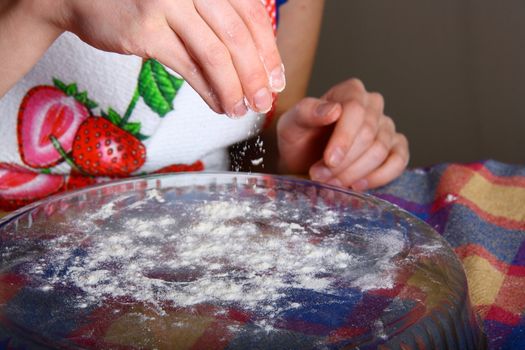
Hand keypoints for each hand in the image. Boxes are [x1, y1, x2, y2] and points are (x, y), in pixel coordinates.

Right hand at [39, 0, 283, 115]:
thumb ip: (218, 16)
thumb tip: (256, 59)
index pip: (251, 14)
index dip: (268, 50)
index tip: (276, 78)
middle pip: (237, 36)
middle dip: (255, 75)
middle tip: (264, 101)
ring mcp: (168, 5)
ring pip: (215, 54)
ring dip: (233, 88)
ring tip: (241, 110)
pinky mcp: (147, 32)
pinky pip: (188, 68)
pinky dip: (209, 90)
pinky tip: (219, 105)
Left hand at [277, 79, 408, 190]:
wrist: (301, 160)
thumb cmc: (297, 138)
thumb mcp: (291, 124)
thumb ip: (307, 112)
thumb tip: (333, 110)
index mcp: (350, 91)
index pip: (356, 109)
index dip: (344, 138)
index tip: (329, 160)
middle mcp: (372, 105)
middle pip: (369, 134)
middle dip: (344, 161)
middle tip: (320, 175)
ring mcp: (386, 127)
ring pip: (380, 151)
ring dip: (354, 173)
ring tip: (331, 182)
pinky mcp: (394, 148)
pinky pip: (398, 162)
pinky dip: (379, 177)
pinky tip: (356, 185)